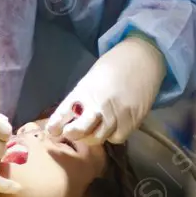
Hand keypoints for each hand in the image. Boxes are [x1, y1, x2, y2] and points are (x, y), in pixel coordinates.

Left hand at [47, 35, 165, 144]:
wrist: (144, 58)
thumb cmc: (113, 66)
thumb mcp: (91, 79)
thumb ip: (80, 99)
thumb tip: (69, 119)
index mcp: (85, 91)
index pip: (64, 113)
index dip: (55, 126)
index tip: (51, 131)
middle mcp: (99, 105)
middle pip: (79, 131)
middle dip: (72, 135)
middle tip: (70, 133)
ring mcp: (116, 115)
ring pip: (98, 138)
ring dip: (91, 137)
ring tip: (91, 129)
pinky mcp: (132, 121)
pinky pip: (116, 138)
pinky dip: (112, 135)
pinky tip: (111, 127)